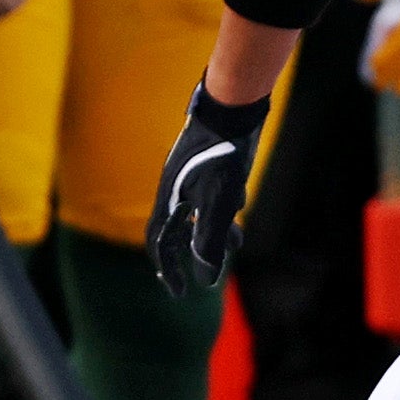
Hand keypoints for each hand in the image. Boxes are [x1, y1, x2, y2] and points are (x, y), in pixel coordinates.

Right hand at [146, 85, 270, 308]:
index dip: (169, 271)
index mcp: (170, 200)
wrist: (232, 107)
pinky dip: (222, 208)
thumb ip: (210, 241)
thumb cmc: (223, 155)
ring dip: (214, 232)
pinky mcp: (207, 163)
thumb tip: (207, 279)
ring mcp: (190, 175)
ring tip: (236, 244)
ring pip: (197, 212)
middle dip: (191, 255)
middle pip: (177, 231)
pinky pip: (209, 194)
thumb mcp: (218, 204)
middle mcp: (175, 189)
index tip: (182, 293)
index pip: (160, 244)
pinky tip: (239, 204)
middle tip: (203, 277)